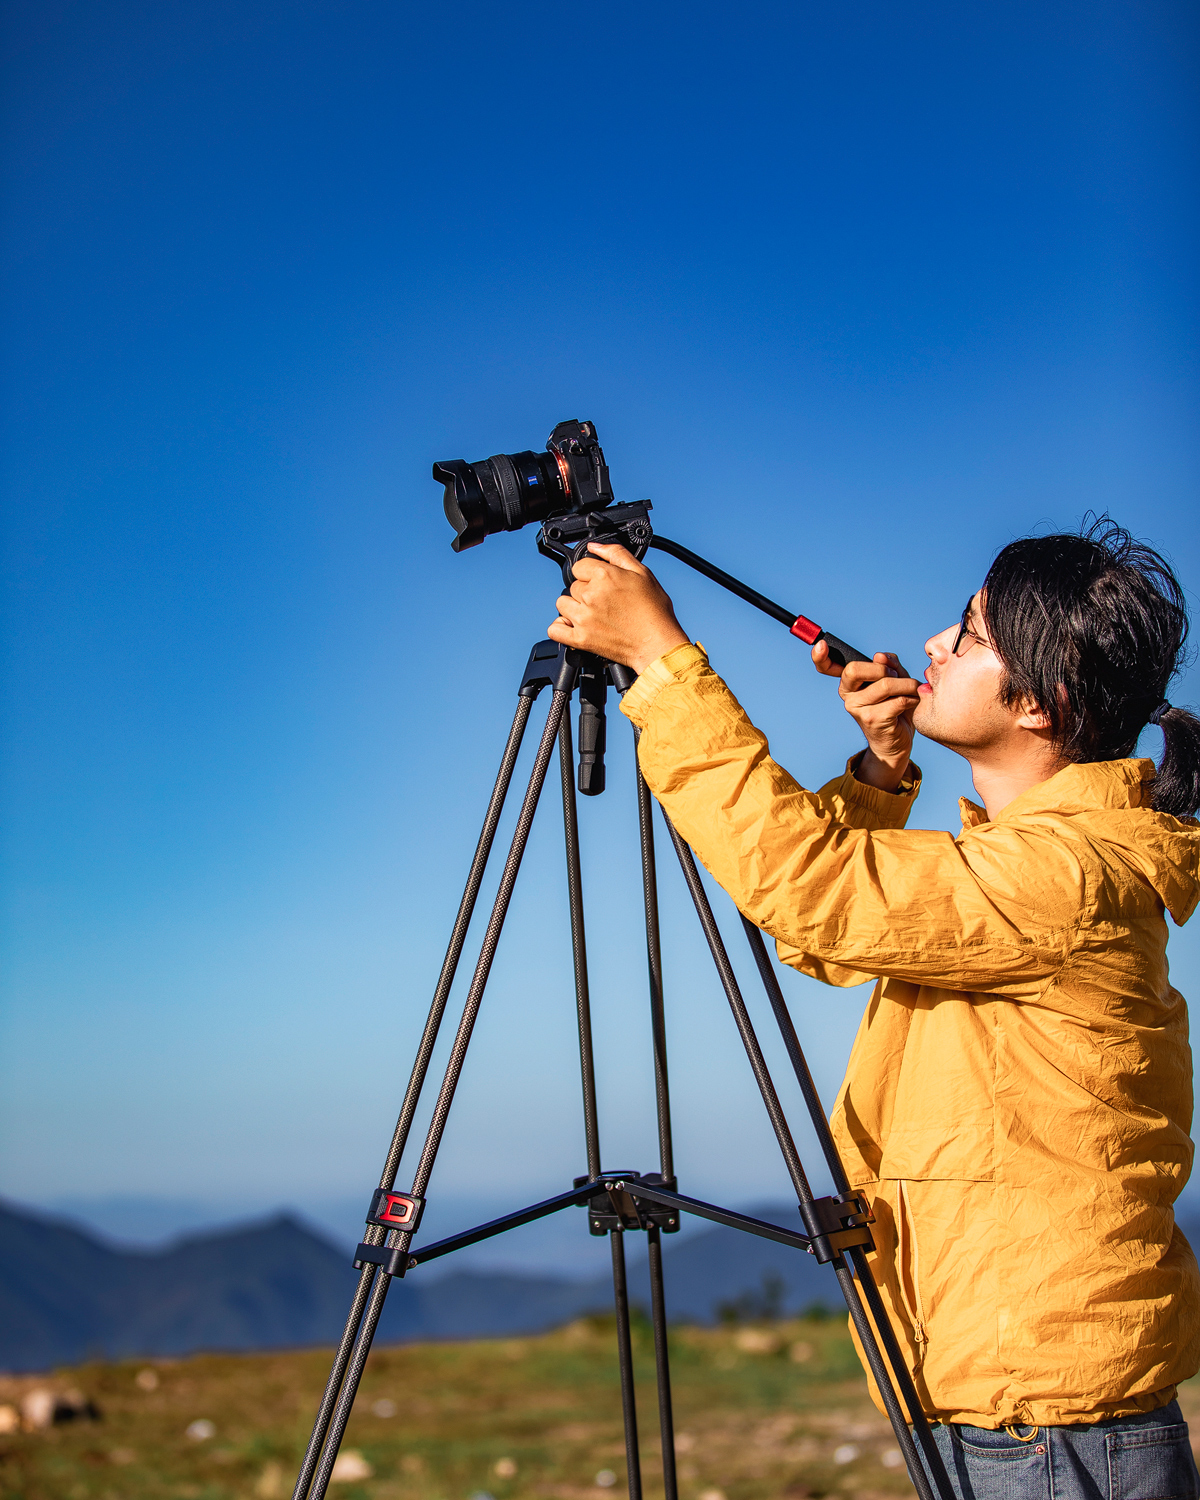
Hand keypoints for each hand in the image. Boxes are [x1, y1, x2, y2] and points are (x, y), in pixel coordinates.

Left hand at [547, 543, 689, 673]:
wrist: (658, 644)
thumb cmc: (654, 611)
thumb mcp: (642, 573)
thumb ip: (616, 553)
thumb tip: (594, 547)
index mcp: (604, 576)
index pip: (579, 566)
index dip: (591, 573)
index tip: (601, 583)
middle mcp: (591, 595)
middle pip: (573, 586)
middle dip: (586, 591)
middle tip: (605, 602)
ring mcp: (583, 618)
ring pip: (562, 604)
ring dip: (573, 608)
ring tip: (592, 614)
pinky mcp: (581, 639)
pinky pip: (555, 629)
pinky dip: (561, 627)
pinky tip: (574, 626)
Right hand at [812, 641, 918, 791]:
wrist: (897, 741)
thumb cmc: (896, 708)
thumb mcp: (895, 679)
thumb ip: (890, 664)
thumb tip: (880, 656)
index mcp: (849, 682)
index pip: (827, 667)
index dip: (820, 657)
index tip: (821, 645)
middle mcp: (847, 694)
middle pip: (854, 669)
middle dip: (882, 668)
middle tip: (896, 675)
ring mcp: (857, 708)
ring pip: (884, 685)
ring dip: (907, 685)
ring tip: (914, 689)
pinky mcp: (871, 720)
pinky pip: (896, 701)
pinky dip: (910, 698)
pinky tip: (913, 702)